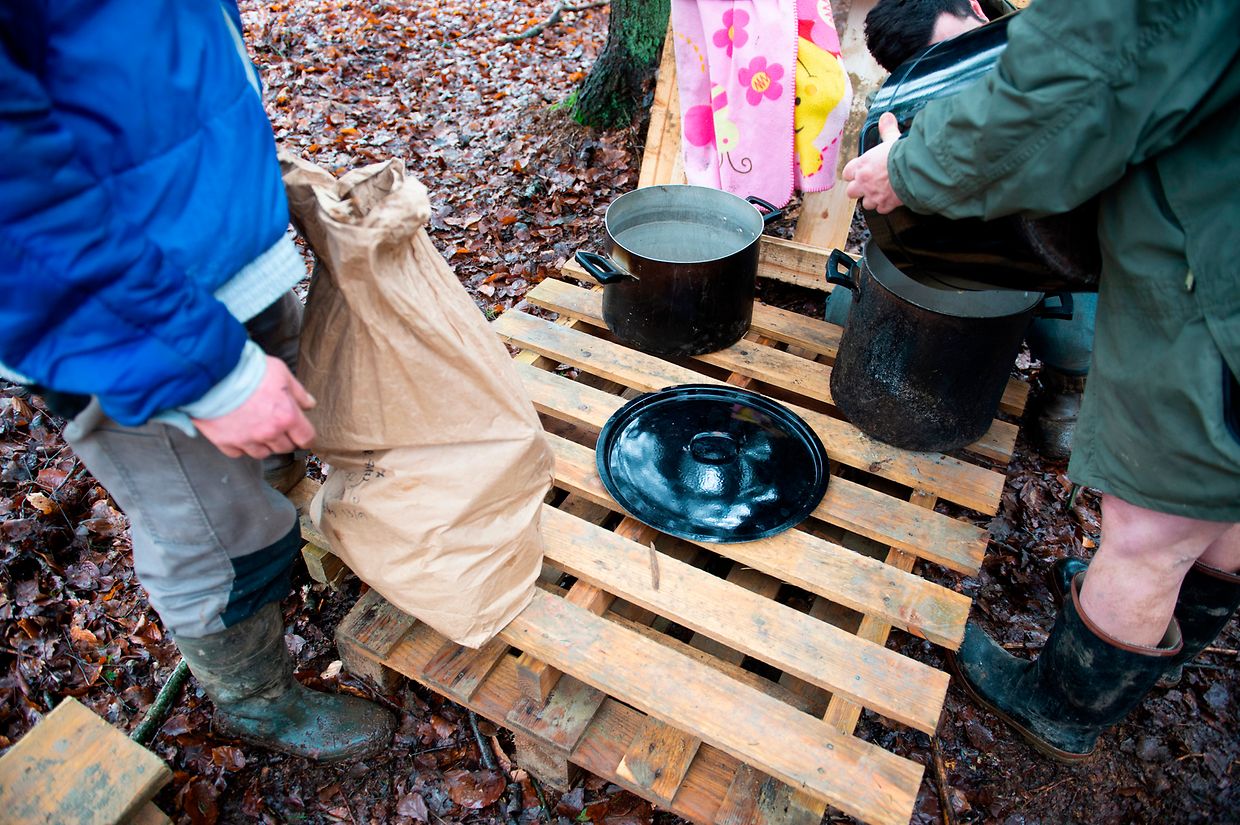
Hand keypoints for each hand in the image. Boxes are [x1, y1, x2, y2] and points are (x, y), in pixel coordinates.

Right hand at [193, 356, 316, 458]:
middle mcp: (268, 432)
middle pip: (284, 447)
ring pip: (262, 453)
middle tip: (275, 424)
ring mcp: (246, 440)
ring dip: (263, 443)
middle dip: (283, 437)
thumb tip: (308, 404)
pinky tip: (239, 430)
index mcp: (286, 416)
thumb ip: (298, 392)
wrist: (212, 372)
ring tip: (256, 426)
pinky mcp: (225, 442)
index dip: (305, 437)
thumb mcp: (281, 373)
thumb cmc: (247, 368)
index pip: (306, 438)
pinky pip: (238, 452)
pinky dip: (240, 445)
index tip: (302, 435)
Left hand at [842, 112, 905, 213]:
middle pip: (850, 192)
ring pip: (865, 203)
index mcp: (862, 165)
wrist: (914, 172)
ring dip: (872, 199)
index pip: (847, 173)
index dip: (853, 173)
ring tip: (881, 193)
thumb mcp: (892, 139)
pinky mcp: (885, 205)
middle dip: (858, 189)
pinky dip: (886, 206)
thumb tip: (886, 117)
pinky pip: (881, 209)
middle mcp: (864, 183)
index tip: (859, 171)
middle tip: (868, 184)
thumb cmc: (902, 155)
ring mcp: (874, 195)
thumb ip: (887, 129)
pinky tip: (892, 200)